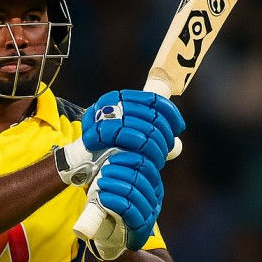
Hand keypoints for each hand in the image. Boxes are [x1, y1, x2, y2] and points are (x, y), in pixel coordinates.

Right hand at [53, 89, 183, 186]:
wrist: (83, 163)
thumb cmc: (112, 151)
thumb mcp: (137, 142)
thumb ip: (155, 141)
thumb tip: (178, 145)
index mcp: (123, 98)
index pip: (152, 98)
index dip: (170, 112)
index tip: (179, 127)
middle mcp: (110, 102)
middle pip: (147, 112)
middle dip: (162, 132)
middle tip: (166, 148)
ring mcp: (99, 116)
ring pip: (136, 123)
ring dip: (151, 142)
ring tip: (157, 157)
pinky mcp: (92, 131)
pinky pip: (119, 132)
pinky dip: (134, 141)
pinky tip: (142, 152)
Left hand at [87, 151, 163, 258]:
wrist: (114, 235)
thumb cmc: (112, 202)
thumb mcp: (115, 179)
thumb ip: (116, 164)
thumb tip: (105, 139)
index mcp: (152, 180)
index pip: (147, 164)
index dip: (130, 158)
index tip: (112, 157)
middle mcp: (155, 194)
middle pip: (141, 178)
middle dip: (121, 171)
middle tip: (105, 170)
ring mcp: (149, 211)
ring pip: (135, 194)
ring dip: (115, 186)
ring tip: (101, 183)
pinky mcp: (141, 227)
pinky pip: (130, 212)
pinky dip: (114, 202)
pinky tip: (102, 197)